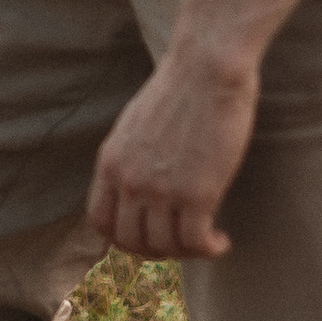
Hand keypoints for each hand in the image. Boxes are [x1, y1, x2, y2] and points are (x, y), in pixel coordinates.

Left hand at [85, 43, 257, 262]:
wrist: (207, 68)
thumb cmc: (180, 89)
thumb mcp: (136, 125)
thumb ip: (131, 158)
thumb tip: (138, 184)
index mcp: (110, 162)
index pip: (100, 222)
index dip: (123, 239)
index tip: (149, 236)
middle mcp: (129, 180)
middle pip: (131, 242)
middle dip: (157, 251)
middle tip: (181, 243)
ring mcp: (160, 189)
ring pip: (165, 247)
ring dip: (187, 252)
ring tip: (207, 240)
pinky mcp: (196, 193)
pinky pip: (196, 242)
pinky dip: (209, 249)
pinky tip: (221, 241)